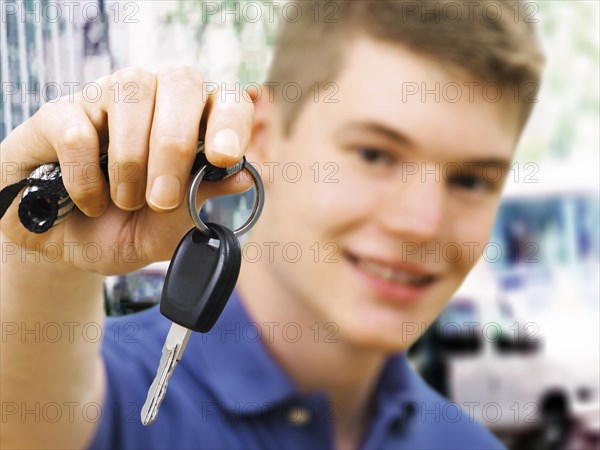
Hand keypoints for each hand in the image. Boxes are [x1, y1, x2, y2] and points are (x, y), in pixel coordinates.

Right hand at [1, 66, 254, 274]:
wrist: (66, 246)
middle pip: (181, 81)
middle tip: (163, 198)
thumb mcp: (170, 226)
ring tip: (126, 203)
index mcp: (192, 121)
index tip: (223, 157)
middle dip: (176, 144)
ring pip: (131, 91)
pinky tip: (89, 201)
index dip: (231, 121)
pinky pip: (77, 129)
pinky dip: (85, 176)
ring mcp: (105, 98)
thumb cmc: (125, 228)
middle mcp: (155, 97)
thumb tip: (247, 176)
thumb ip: (203, 198)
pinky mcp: (57, 114)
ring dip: (132, 160)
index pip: (226, 98)